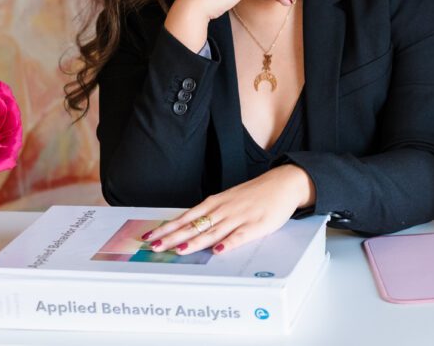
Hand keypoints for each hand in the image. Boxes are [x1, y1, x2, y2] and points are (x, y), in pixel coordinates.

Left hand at [141, 165, 315, 254]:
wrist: (282, 183)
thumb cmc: (254, 194)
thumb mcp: (229, 199)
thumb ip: (212, 213)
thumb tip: (191, 226)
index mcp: (215, 203)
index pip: (186, 217)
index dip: (168, 227)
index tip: (151, 236)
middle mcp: (223, 210)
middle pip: (194, 226)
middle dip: (172, 237)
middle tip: (154, 246)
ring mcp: (239, 218)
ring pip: (212, 232)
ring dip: (194, 241)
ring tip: (178, 250)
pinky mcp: (256, 225)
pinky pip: (240, 236)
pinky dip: (229, 243)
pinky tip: (218, 251)